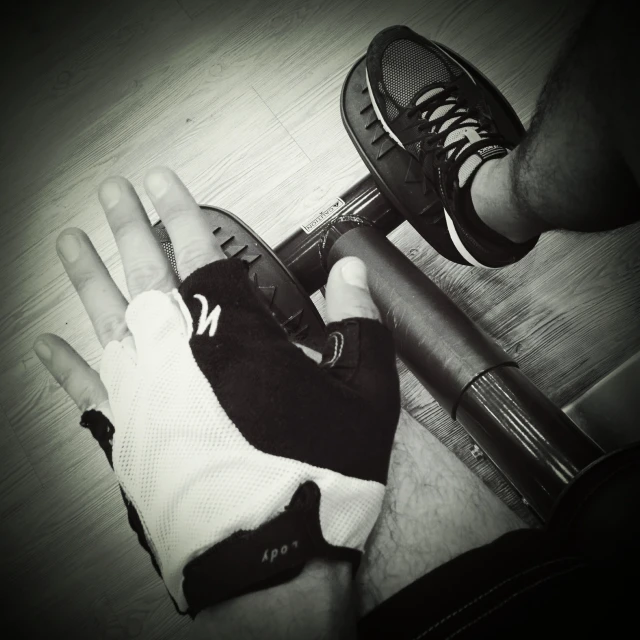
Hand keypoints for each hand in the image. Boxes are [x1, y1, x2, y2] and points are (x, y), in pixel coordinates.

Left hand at [34, 167, 399, 614]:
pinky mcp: (127, 440)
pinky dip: (64, 366)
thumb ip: (357, 325)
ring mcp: (144, 397)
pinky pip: (86, 393)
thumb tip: (352, 272)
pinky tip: (44, 342)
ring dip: (86, 278)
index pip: (200, 256)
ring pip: (106, 322)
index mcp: (234, 337)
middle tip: (110, 193)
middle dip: (127, 228)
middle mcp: (178, 355)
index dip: (181, 213)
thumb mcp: (363, 393)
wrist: (273, 556)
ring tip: (67, 243)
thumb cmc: (317, 471)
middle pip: (145, 276)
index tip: (162, 182)